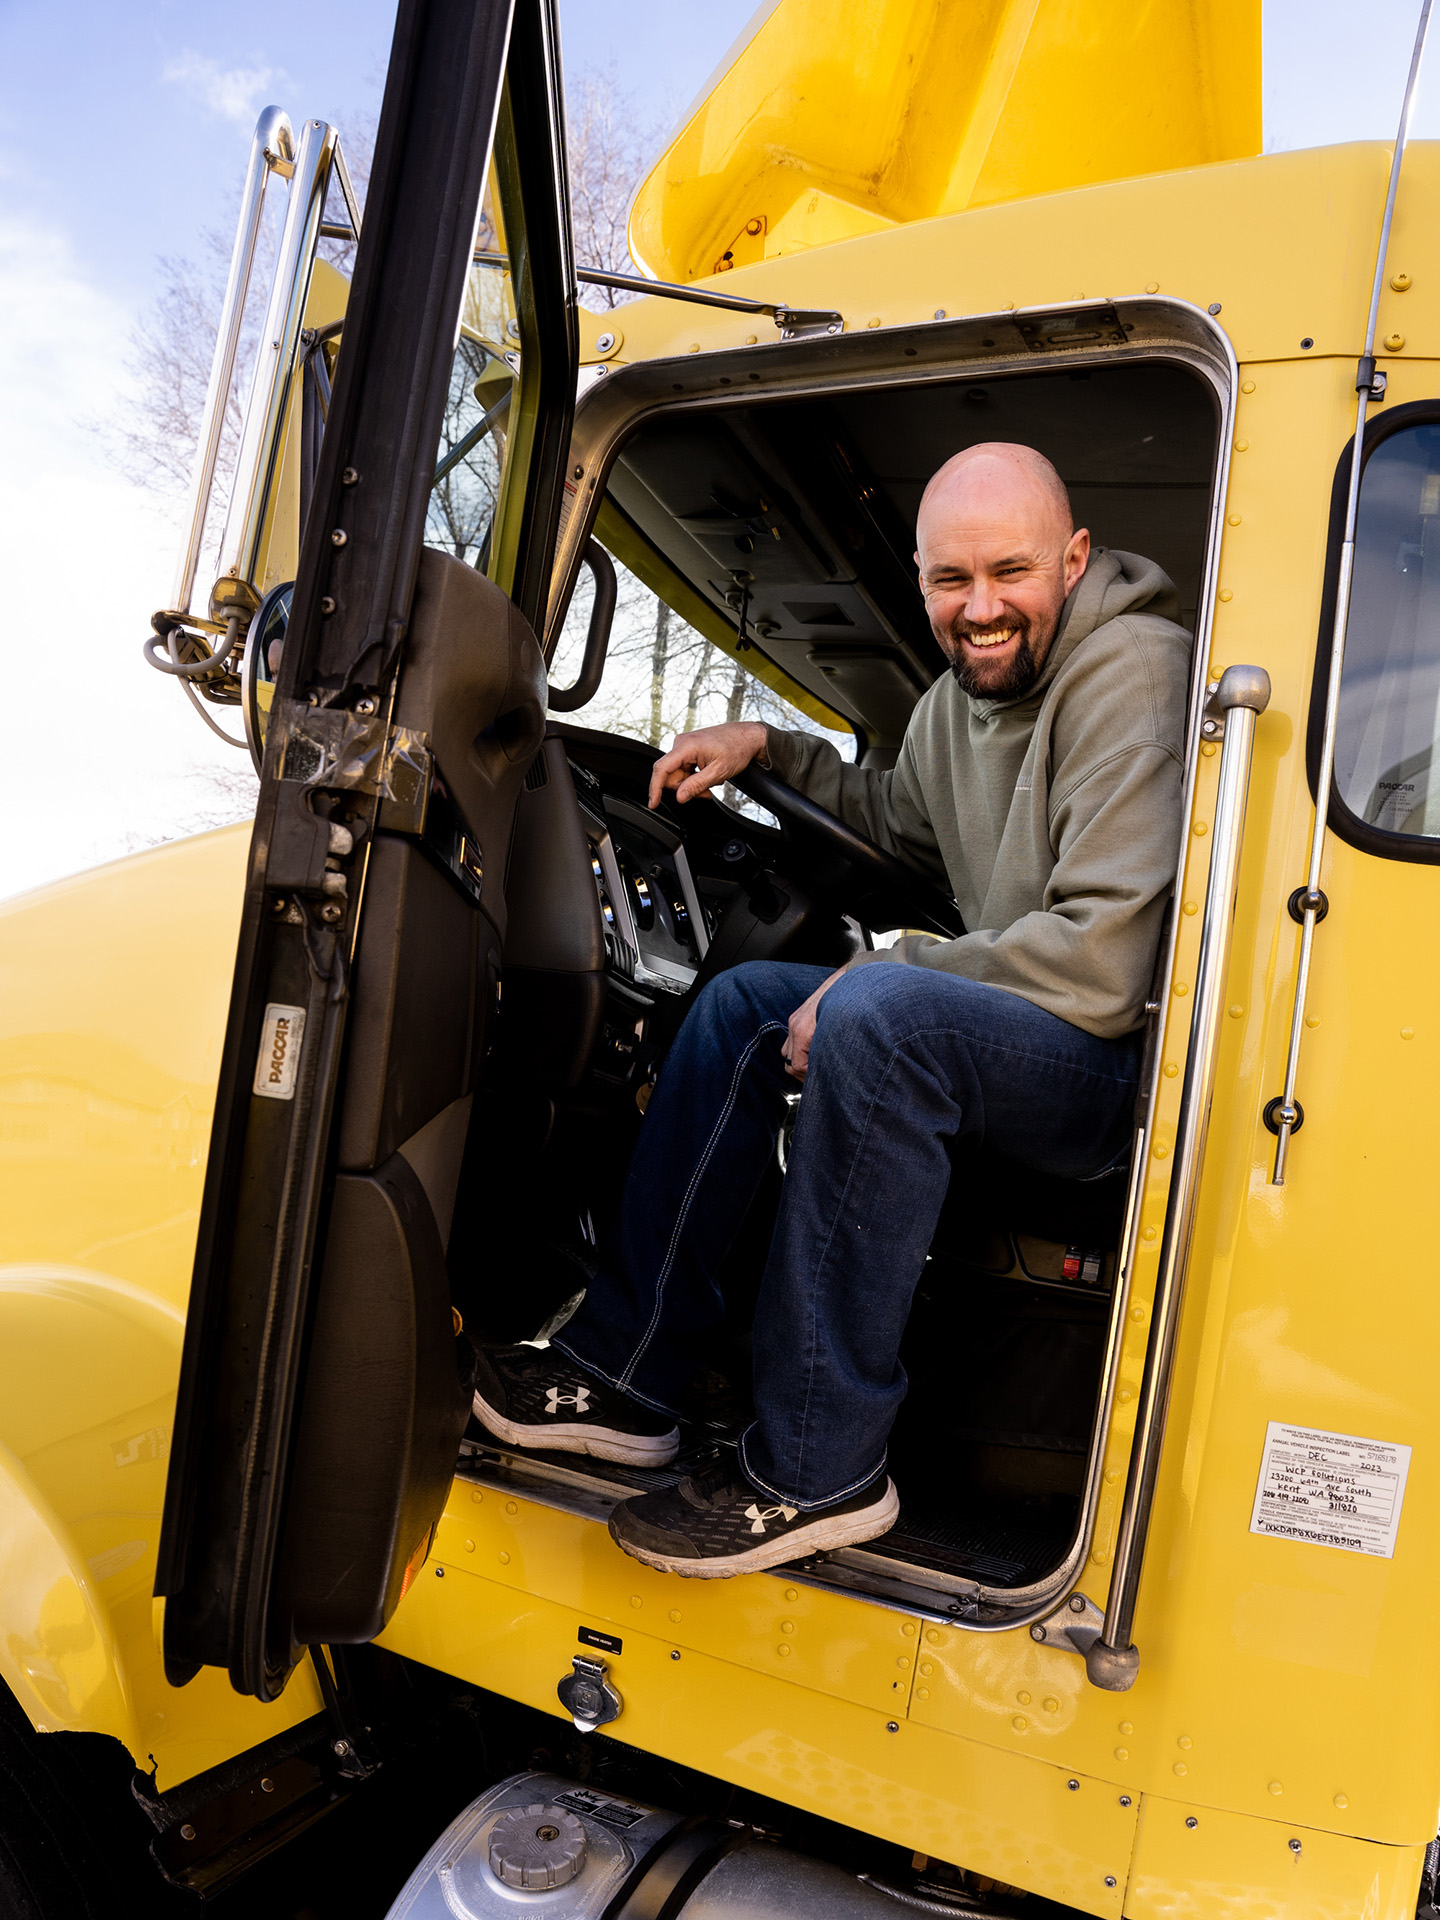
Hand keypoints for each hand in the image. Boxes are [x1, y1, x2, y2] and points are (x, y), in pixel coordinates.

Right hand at [648, 721, 767, 809]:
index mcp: (687, 746)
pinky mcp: (688, 749)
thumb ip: (696, 785)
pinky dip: (694, 777)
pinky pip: (684, 769)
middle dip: (686, 788)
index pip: (662, 769)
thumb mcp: (718, 772)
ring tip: (711, 782)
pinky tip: (708, 775)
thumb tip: (680, 797)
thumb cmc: (737, 748)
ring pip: (678, 775)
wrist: (747, 737)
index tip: (653, 803)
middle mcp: (682, 743)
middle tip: (705, 792)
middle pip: (671, 775)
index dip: (655, 788)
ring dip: (692, 783)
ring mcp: (684, 745)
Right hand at [781, 969, 844, 1081]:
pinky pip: (796, 1038)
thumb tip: (828, 1071)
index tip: (823, 1080)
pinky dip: (804, 1048)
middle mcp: (795, 1024)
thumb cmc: (850, 1002)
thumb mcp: (840, 1035)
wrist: (854, 977)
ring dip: (803, 1061)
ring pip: (790, 1051)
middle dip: (804, 1072)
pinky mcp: (802, 1015)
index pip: (796, 1066)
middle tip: (820, 1078)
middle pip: (789, 1061)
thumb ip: (828, 1054)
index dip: (809, 1077)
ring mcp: (797, 1019)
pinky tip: (819, 1050)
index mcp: (801, 1030)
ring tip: (820, 1065)